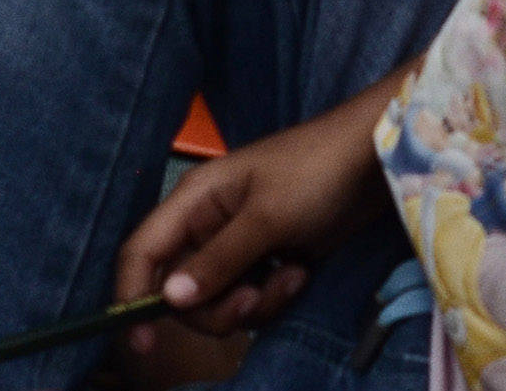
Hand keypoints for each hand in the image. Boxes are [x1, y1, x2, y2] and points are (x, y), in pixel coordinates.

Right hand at [112, 83, 402, 345]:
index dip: (132, 296)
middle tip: (253, 297)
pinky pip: (253, 299)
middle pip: (183, 291)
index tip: (141, 342)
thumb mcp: (266, 218)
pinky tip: (300, 272)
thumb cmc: (314, 174)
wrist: (372, 163)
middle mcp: (206, 226)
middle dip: (217, 306)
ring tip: (290, 276)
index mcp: (193, 203)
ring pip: (221, 301)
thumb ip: (218, 261)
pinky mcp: (267, 262)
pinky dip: (275, 297)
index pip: (142, 253)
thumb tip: (170, 301)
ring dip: (256, 302)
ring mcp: (238, 246)